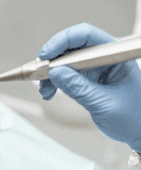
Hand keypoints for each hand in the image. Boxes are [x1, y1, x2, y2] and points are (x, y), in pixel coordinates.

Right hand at [38, 23, 140, 152]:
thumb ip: (79, 88)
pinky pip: (64, 74)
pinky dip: (53, 81)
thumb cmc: (134, 118)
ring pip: (64, 61)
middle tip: (39, 71)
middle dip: (52, 57)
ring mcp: (94, 69)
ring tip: (44, 87)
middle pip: (72, 46)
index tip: (47, 55)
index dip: (63, 41)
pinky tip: (49, 91)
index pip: (87, 36)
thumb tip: (55, 73)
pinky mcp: (86, 79)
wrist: (139, 133)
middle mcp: (103, 59)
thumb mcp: (105, 104)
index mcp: (115, 57)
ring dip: (50, 72)